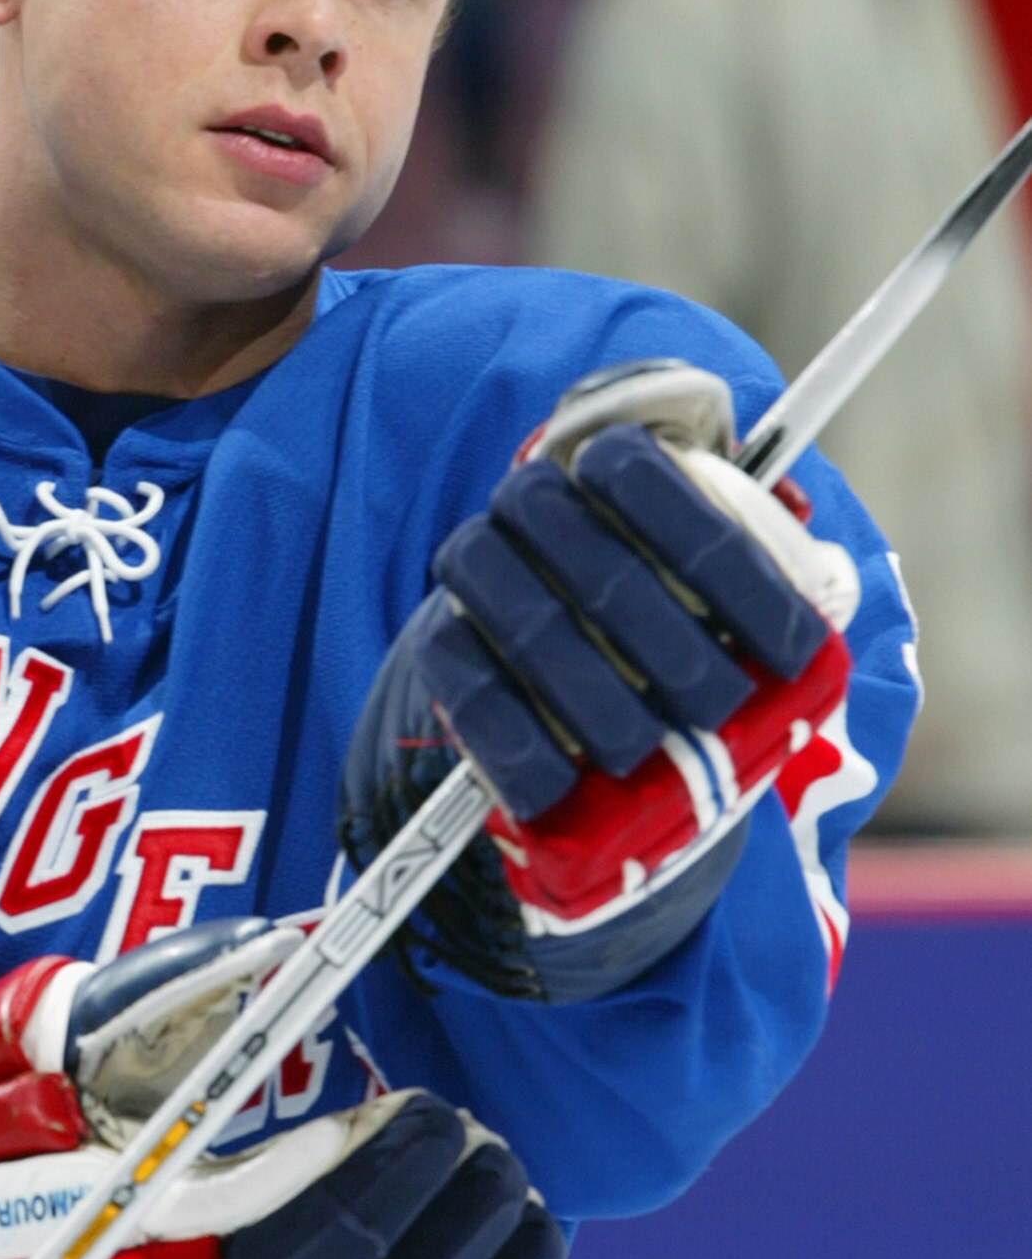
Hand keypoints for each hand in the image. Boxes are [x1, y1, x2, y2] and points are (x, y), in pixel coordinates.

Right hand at [341, 358, 858, 999]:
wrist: (539, 684)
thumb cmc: (647, 634)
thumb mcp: (708, 599)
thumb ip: (754, 587)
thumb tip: (822, 606)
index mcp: (602, 470)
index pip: (647, 478)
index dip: (724, 560)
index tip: (794, 644)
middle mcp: (531, 505)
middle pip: (598, 560)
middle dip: (666, 641)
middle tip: (718, 708)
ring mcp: (477, 572)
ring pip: (531, 620)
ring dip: (595, 695)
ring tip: (641, 754)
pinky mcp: (436, 643)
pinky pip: (469, 689)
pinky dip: (516, 745)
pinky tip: (557, 789)